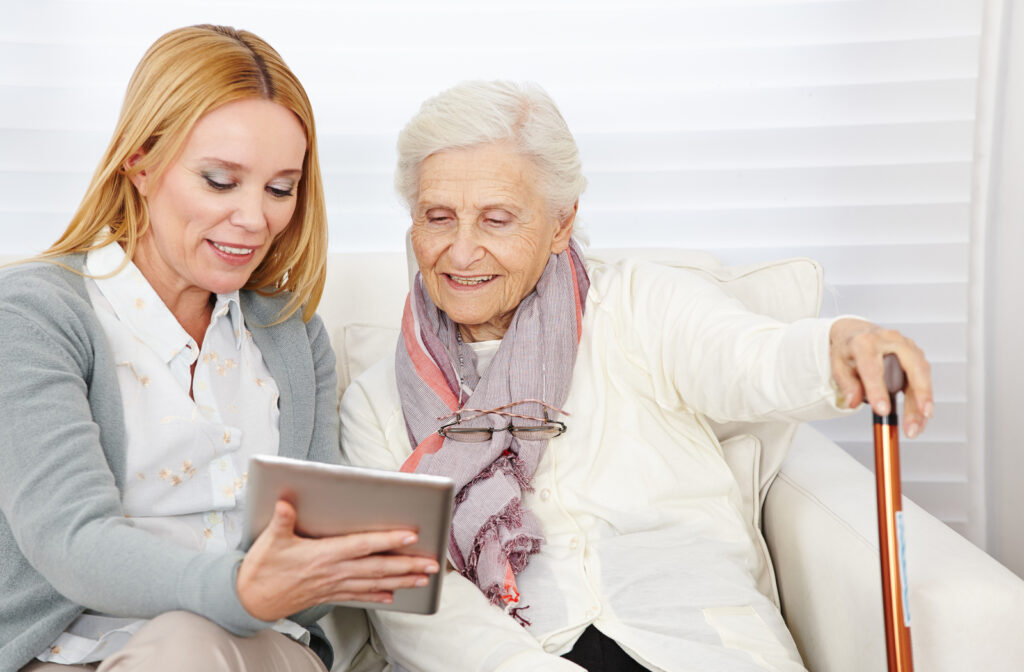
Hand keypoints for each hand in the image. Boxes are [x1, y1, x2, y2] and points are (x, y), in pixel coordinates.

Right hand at [236, 499, 439, 621]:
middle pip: (378, 567)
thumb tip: (285, 500)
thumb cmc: (261, 568)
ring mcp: (334, 585)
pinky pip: (360, 595)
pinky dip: (378, 594)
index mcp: (324, 555)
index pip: (363, 546)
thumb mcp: (270, 540)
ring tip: (424, 578)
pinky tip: (393, 595)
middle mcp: (334, 571)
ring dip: (402, 581)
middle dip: (408, 565)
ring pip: (375, 583)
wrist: (249, 600)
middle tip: (433, 564)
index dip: (387, 541)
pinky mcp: (330, 594)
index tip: (411, 536)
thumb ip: (282, 519)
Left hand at [829, 318, 933, 437]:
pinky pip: (924, 377)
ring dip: (924, 401)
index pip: (873, 368)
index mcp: (865, 342)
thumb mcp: (838, 365)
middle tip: (921, 416)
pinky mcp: (915, 354)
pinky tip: (921, 416)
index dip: (878, 391)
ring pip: (922, 373)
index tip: (882, 411)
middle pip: (911, 366)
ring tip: (918, 425)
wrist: (856, 332)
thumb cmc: (848, 349)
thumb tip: (854, 401)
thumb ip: (847, 385)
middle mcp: (889, 340)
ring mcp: (906, 345)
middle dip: (919, 393)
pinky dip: (924, 398)